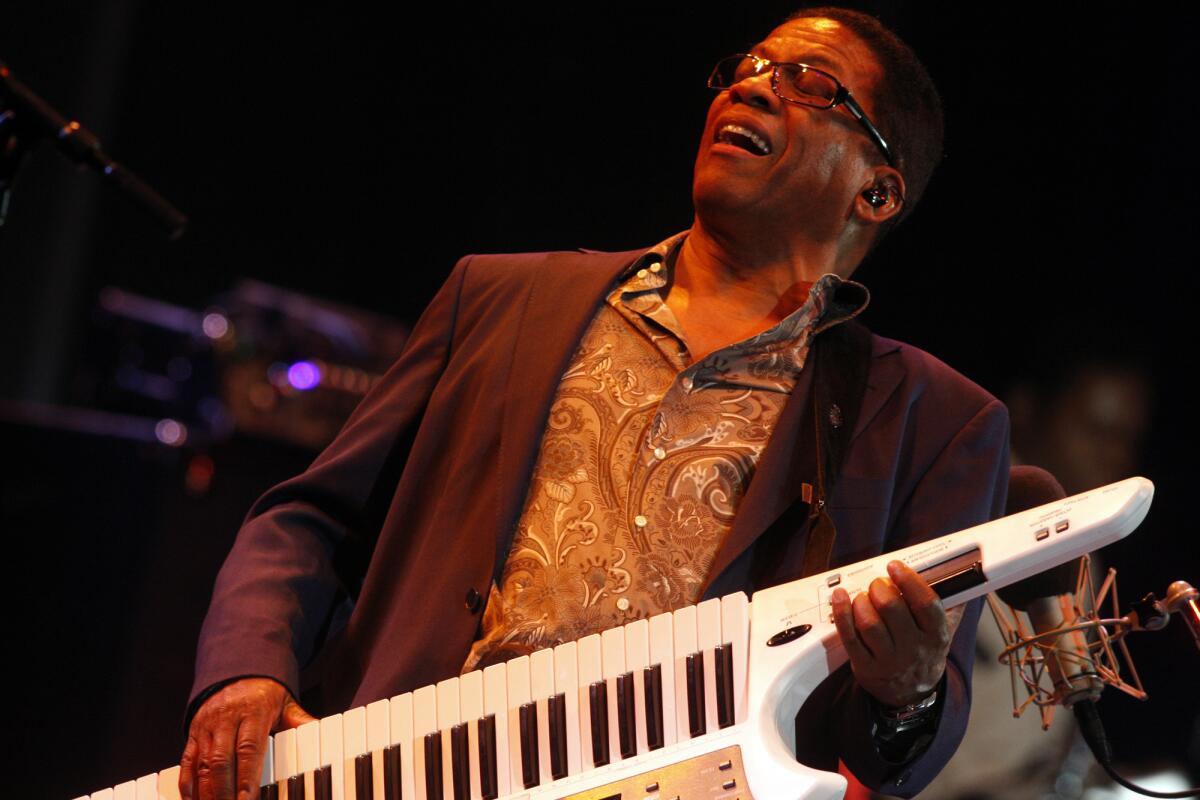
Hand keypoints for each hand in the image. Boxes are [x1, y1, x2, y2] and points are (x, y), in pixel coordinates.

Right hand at [179, 677, 316, 799]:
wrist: (237, 671)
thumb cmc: (265, 694)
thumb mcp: (286, 703)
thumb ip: (300, 721)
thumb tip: (320, 731)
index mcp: (253, 710)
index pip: (248, 748)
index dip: (247, 778)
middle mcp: (226, 717)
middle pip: (222, 761)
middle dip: (224, 792)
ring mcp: (207, 725)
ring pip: (202, 763)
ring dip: (206, 793)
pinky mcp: (193, 732)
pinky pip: (187, 760)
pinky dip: (187, 783)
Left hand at [830, 560, 964, 707]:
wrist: (912, 694)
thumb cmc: (925, 652)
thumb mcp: (943, 632)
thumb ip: (950, 604)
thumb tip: (957, 574)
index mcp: (936, 636)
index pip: (926, 604)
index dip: (909, 581)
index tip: (894, 566)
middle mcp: (914, 649)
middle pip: (892, 609)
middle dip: (880, 588)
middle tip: (877, 584)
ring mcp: (888, 660)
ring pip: (869, 623)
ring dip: (861, 601)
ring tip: (863, 596)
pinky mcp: (865, 667)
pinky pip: (849, 637)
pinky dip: (842, 613)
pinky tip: (840, 597)